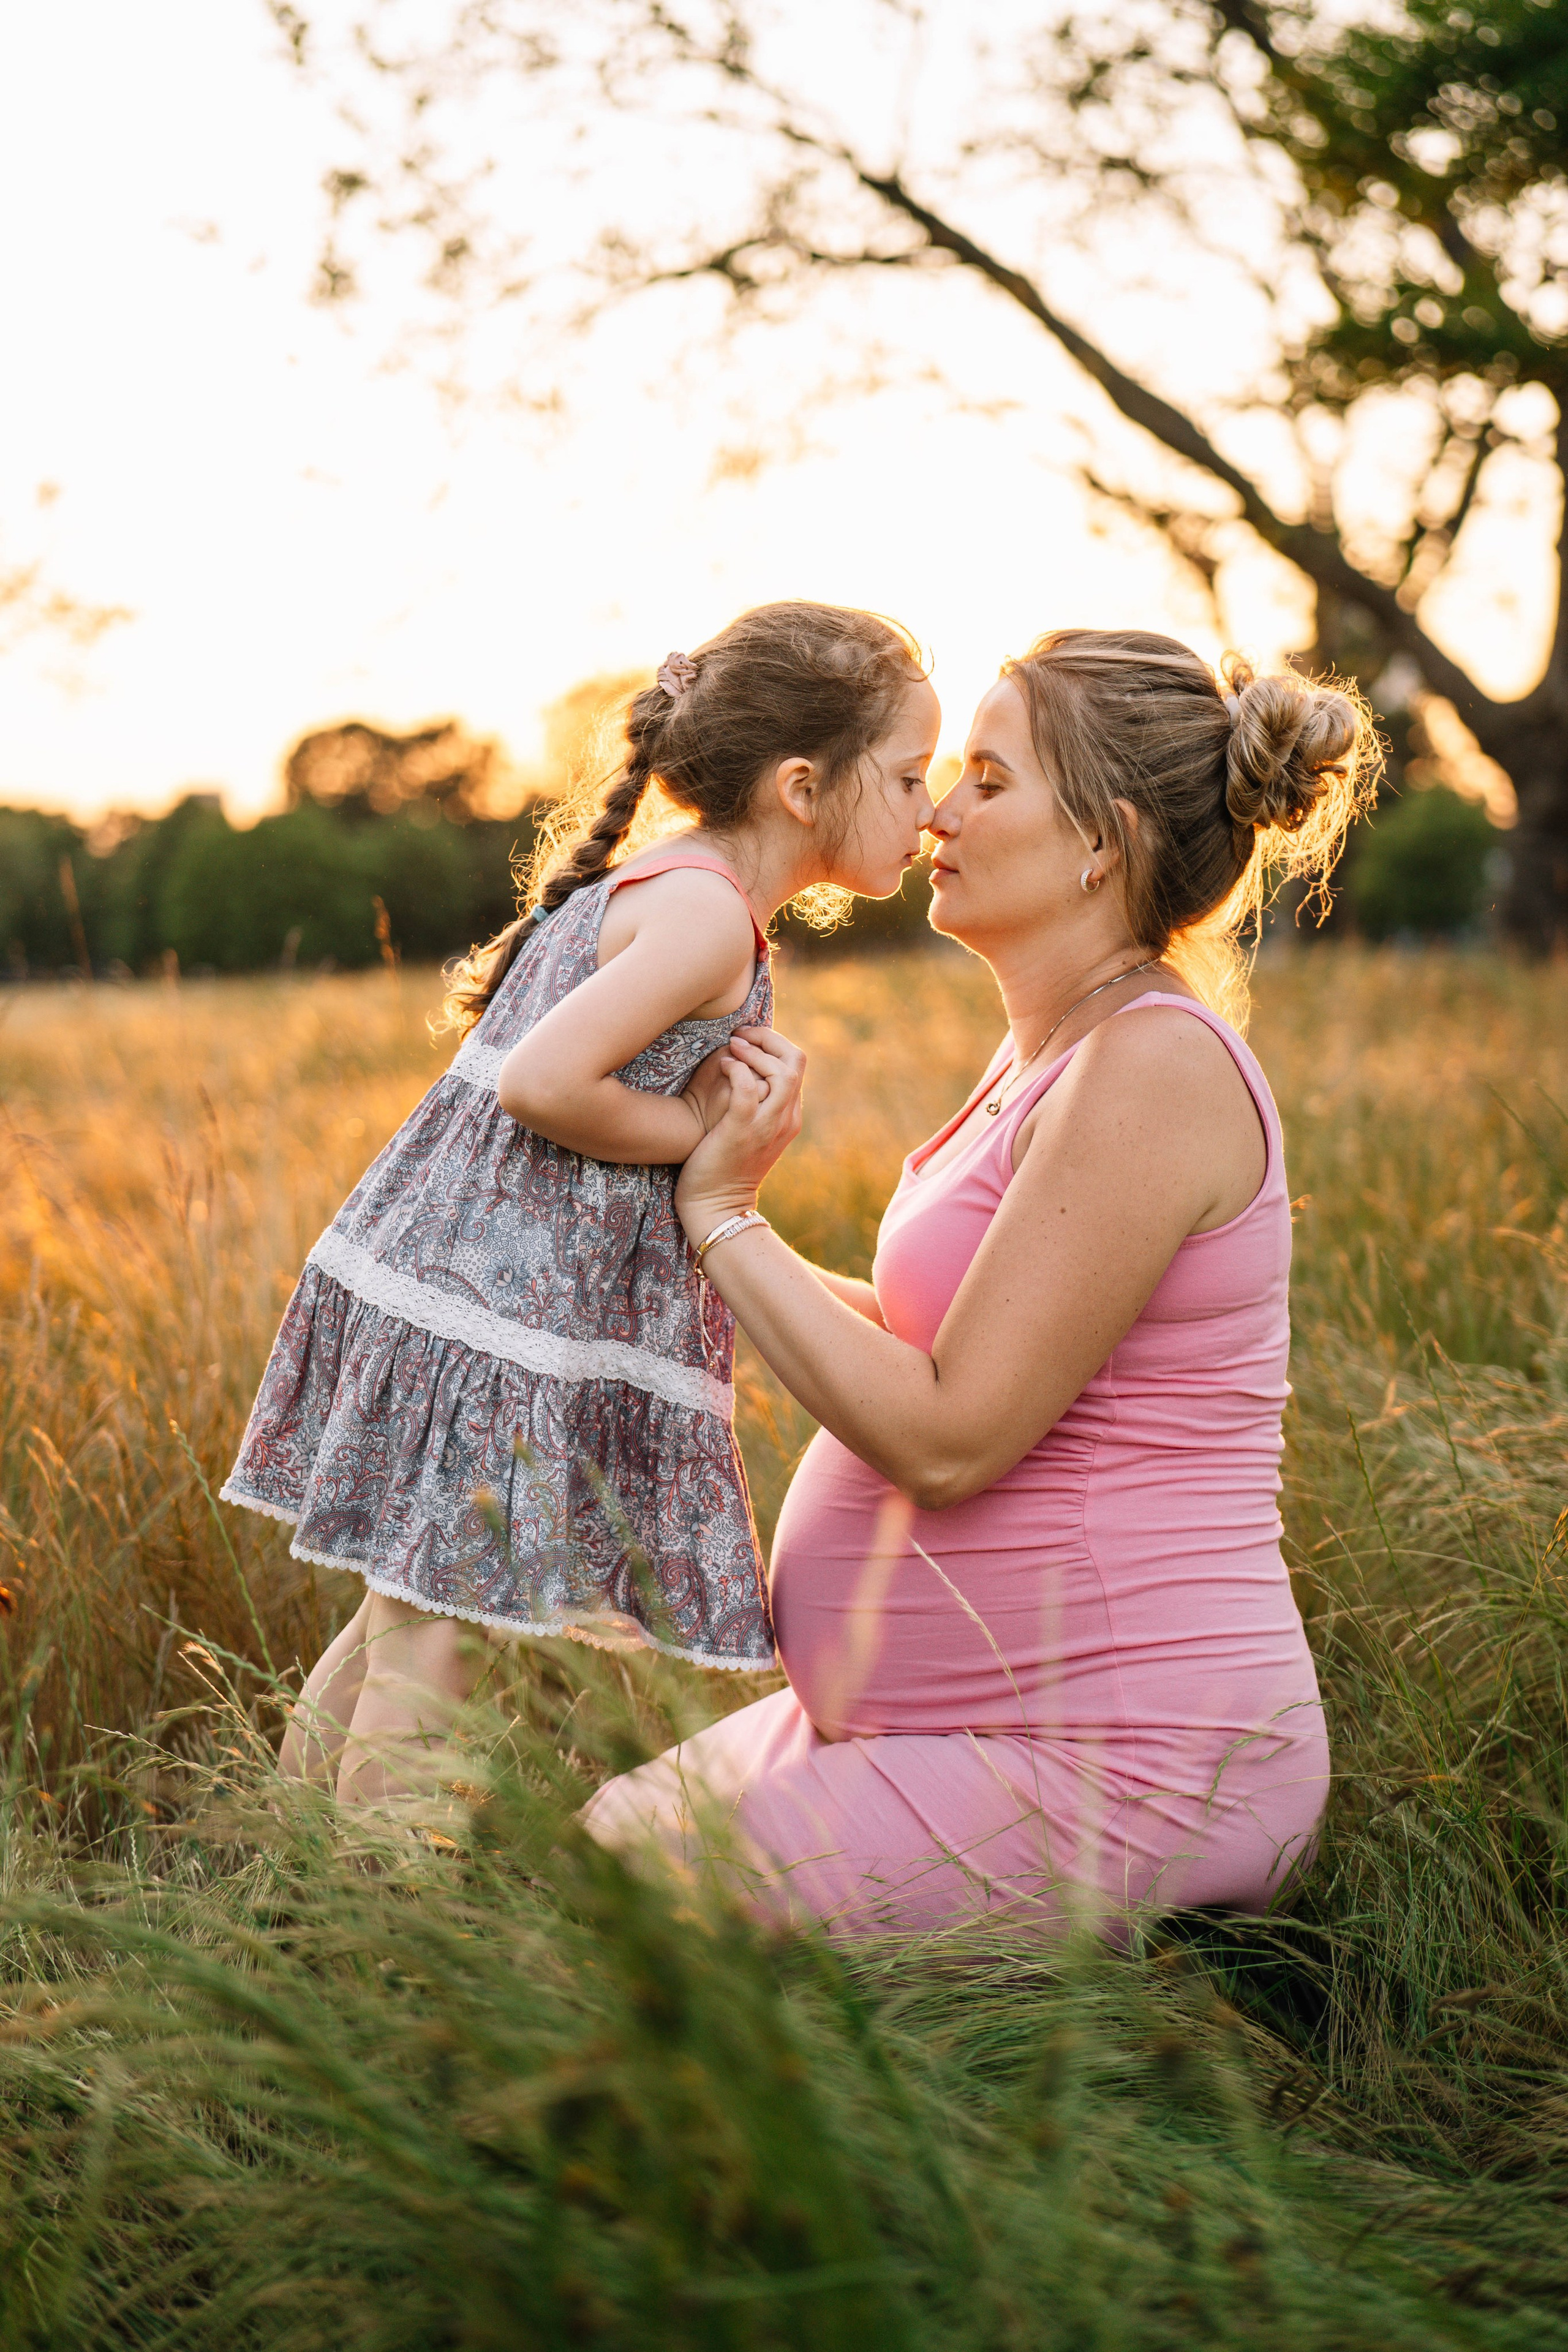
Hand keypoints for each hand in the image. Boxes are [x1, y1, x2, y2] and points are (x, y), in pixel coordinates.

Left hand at [675, 1027, 804, 1245]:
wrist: (716, 1205)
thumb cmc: (723, 1162)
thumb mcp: (748, 1129)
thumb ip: (755, 1101)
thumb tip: (742, 1066)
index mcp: (789, 1115)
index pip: (796, 1063)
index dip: (773, 1042)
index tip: (746, 1037)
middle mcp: (785, 1118)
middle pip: (796, 1061)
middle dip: (769, 1038)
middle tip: (740, 1034)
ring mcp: (767, 1126)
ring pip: (781, 1073)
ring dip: (756, 1052)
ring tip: (732, 1046)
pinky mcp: (743, 1131)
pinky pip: (748, 1089)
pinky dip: (737, 1070)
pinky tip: (723, 1066)